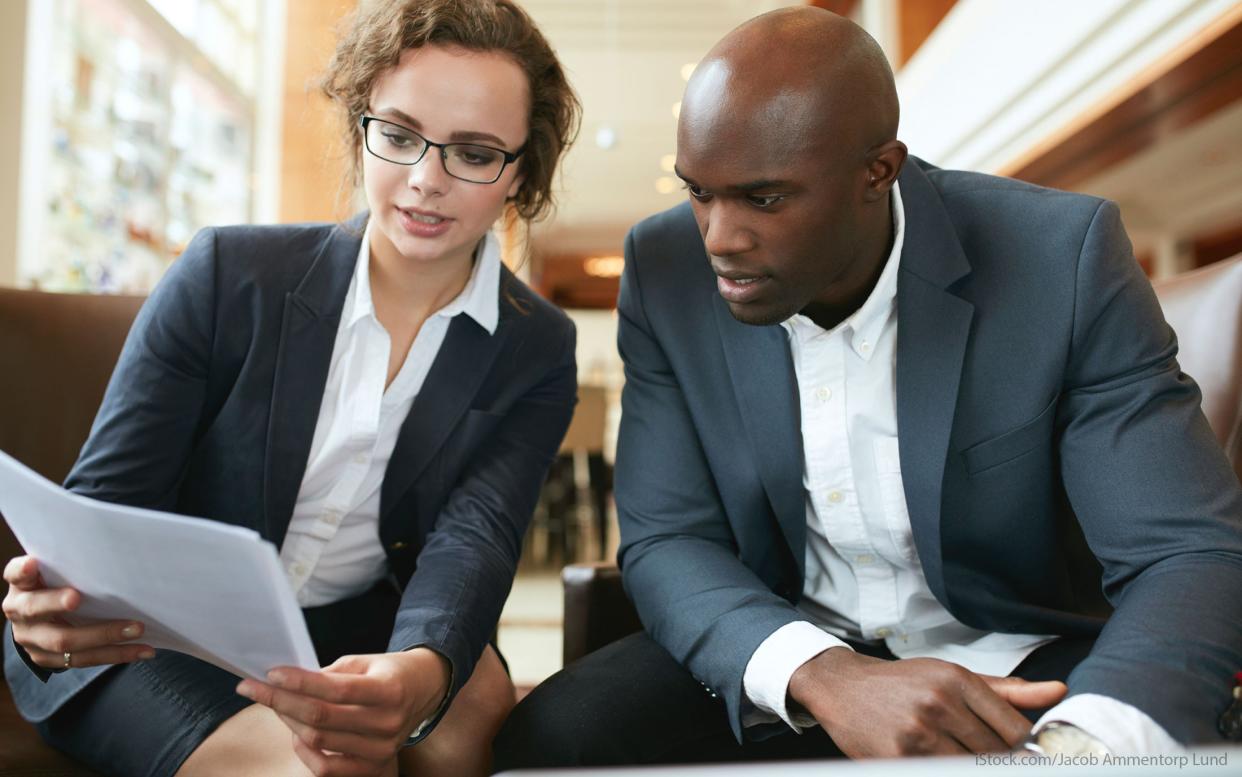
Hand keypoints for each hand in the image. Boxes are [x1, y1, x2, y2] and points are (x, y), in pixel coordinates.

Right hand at [2, 555, 152, 668]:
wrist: (34, 619)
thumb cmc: (54, 585)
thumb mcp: (53, 572)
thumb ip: (67, 564)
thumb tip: (107, 551)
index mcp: (21, 585)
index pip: (16, 573)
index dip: (23, 570)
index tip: (32, 564)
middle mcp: (19, 612)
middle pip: (37, 610)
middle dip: (59, 603)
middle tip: (80, 599)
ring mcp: (31, 639)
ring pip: (65, 642)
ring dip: (105, 636)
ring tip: (137, 630)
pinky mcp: (47, 659)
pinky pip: (83, 659)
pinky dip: (115, 654)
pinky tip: (141, 650)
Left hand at [237, 648, 450, 776]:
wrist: (423, 692)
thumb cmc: (389, 673)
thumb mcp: (365, 661)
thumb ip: (329, 674)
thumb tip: (287, 682)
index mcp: (389, 691)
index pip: (336, 690)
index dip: (300, 682)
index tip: (271, 673)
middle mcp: (387, 724)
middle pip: (321, 717)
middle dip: (281, 701)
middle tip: (255, 688)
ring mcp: (381, 750)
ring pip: (318, 741)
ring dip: (288, 721)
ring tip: (275, 704)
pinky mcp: (373, 767)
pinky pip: (326, 768)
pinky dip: (304, 750)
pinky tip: (296, 733)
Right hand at [789, 647, 1065, 757]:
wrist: (842, 687)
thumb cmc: (902, 683)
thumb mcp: (952, 675)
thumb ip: (1007, 690)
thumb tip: (1059, 691)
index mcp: (958, 679)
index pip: (1015, 730)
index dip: (1026, 752)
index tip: (1024, 757)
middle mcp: (939, 703)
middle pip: (996, 755)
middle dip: (1001, 764)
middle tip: (991, 758)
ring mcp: (918, 733)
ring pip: (971, 768)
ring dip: (974, 768)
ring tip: (958, 753)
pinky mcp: (898, 758)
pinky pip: (940, 773)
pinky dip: (947, 771)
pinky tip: (940, 761)